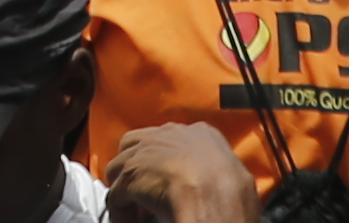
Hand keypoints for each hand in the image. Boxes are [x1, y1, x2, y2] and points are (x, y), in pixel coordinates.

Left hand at [103, 125, 259, 222]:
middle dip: (136, 170)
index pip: (169, 140)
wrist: (216, 198)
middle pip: (136, 146)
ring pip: (120, 169)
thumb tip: (211, 190)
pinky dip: (121, 212)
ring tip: (137, 216)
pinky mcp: (130, 172)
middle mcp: (169, 133)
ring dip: (126, 194)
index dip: (163, 163)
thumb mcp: (233, 176)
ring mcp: (146, 150)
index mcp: (200, 133)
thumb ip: (214, 173)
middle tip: (145, 198)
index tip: (165, 183)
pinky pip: (115, 195)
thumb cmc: (233, 194)